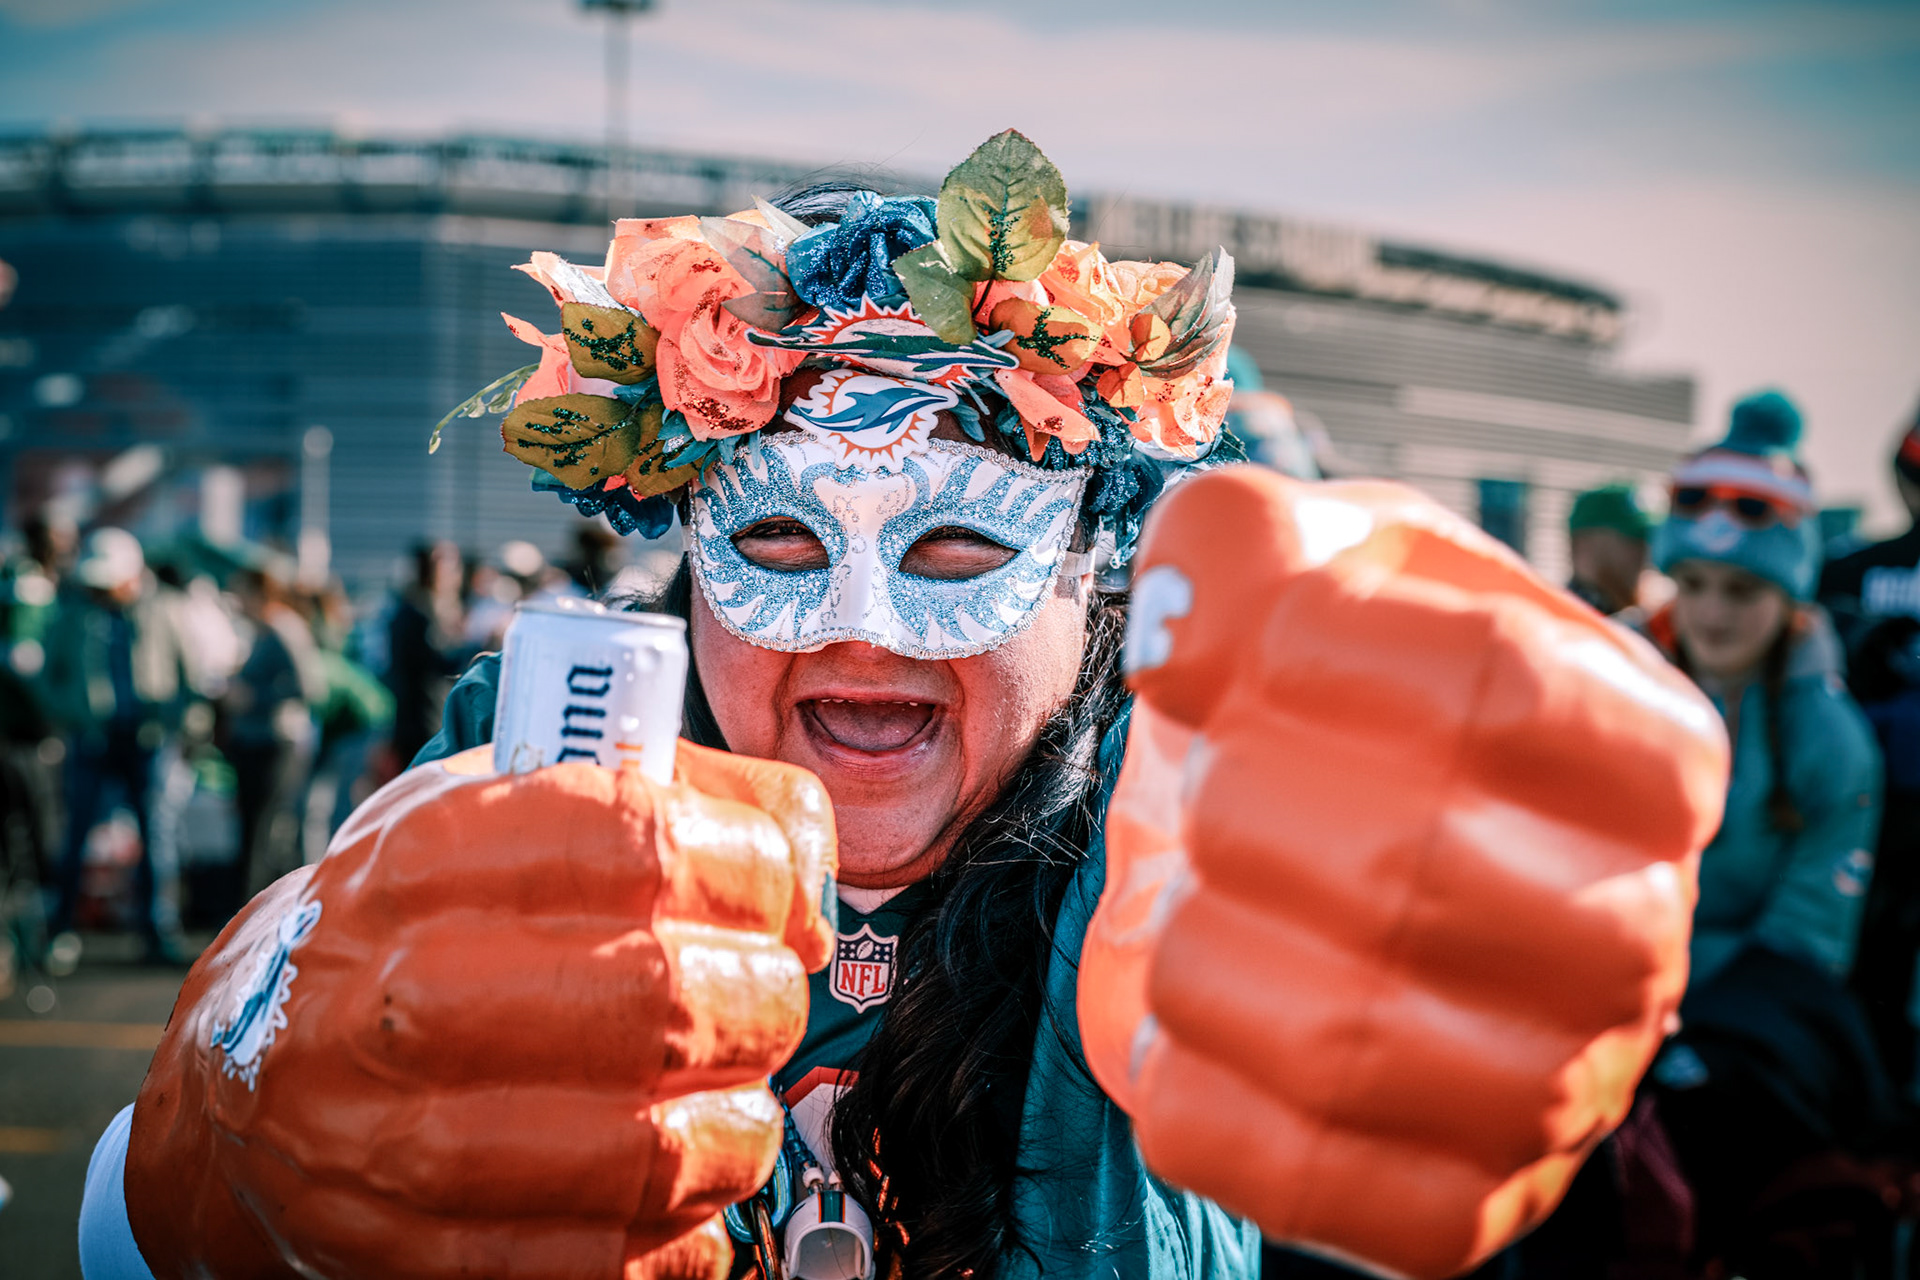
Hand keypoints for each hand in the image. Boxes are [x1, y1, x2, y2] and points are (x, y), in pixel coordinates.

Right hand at [127, 740, 835, 1279]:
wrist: (257, 1061)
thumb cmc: (425, 917)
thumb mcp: (517, 800)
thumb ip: (688, 794)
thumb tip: (809, 882)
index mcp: (433, 854)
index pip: (652, 844)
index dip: (759, 875)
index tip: (776, 899)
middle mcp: (406, 993)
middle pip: (672, 1000)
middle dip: (763, 1003)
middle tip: (760, 1001)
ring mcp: (402, 1140)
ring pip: (659, 1148)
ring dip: (741, 1125)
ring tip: (730, 1095)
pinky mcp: (422, 1257)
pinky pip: (619, 1262)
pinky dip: (690, 1230)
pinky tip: (682, 1184)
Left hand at [1080, 468, 1728, 1277]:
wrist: (1305, 864)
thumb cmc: (1322, 705)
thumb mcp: (1302, 568)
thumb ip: (1235, 541)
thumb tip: (1182, 636)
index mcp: (1645, 750)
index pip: (1495, 686)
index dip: (1325, 655)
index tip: (1253, 658)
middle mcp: (1637, 931)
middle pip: (1404, 867)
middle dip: (1239, 810)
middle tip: (1209, 791)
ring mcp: (1561, 1088)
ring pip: (1338, 1041)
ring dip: (1197, 951)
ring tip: (1193, 904)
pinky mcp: (1463, 1204)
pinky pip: (1296, 1177)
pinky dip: (1190, 1091)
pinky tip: (1191, 1024)